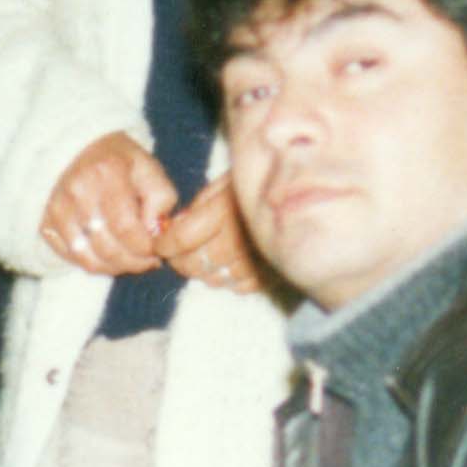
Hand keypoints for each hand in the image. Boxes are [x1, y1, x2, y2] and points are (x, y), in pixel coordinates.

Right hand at [41, 134, 176, 277]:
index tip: (156, 252)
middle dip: (133, 262)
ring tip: (129, 260)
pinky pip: (71, 258)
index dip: (144, 248)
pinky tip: (108, 256)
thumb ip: (161, 198)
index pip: (126, 227)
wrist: (79, 151)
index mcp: (107, 172)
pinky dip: (93, 264)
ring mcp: (58, 209)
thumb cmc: (120, 163)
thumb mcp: (149, 168)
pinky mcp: (46, 224)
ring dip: (114, 267)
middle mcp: (77, 190)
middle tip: (147, 261)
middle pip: (107, 247)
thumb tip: (154, 232)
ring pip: (88, 258)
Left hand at [155, 175, 264, 294]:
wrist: (306, 189)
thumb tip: (177, 228)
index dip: (165, 243)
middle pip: (195, 263)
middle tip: (179, 251)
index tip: (160, 243)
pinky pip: (240, 286)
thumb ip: (200, 207)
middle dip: (181, 259)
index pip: (182, 239)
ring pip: (215, 278)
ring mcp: (256, 261)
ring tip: (208, 255)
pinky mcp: (273, 274)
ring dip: (205, 270)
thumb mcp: (225, 183)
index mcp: (225, 211)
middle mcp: (239, 240)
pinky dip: (230, 278)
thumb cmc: (260, 180)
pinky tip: (232, 263)